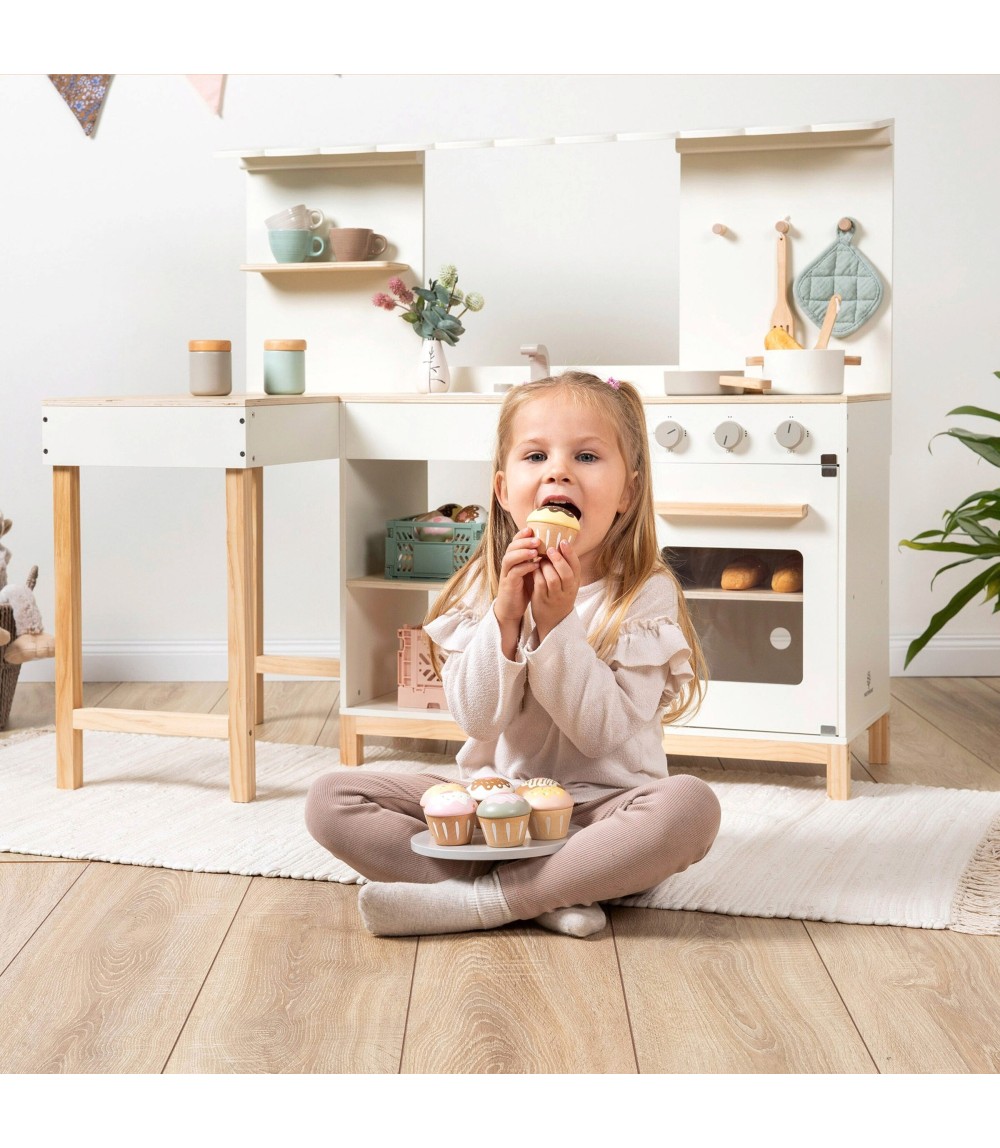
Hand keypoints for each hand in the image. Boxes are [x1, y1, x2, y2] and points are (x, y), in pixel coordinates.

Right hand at [493, 528, 540, 656]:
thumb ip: (536, 559)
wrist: (512, 607)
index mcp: (514, 559)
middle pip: (511, 547)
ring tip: (535, 552)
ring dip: (523, 553)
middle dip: (524, 541)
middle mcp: (508, 564)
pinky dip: (524, 568)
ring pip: (510, 558)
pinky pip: (514, 573)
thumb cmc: (523, 588)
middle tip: (537, 540)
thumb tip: (551, 547)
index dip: (522, 534)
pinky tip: (534, 566)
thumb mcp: (530, 571)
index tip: (532, 529)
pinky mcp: (508, 584)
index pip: (515, 542)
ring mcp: (507, 573)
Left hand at [531, 538, 580, 641]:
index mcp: (575, 582)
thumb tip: (561, 542)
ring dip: (545, 566)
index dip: (570, 553)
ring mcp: (555, 596)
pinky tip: (534, 568)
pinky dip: (536, 574)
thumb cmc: (560, 595)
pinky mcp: (542, 600)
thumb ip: (566, 566)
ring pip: (552, 579)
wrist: (554, 620)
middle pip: (566, 573)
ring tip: (541, 559)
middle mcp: (567, 590)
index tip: (563, 541)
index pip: (576, 566)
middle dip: (558, 560)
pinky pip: (540, 584)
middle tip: (550, 549)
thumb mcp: (568, 583)